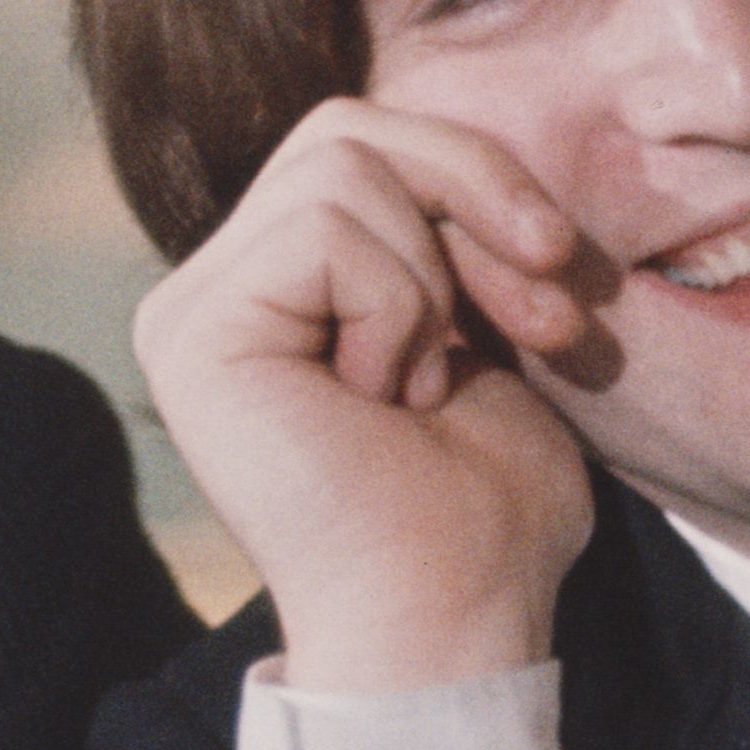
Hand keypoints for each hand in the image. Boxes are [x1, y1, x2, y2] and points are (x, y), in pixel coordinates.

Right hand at [131, 97, 603, 694]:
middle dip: (472, 197)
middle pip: (346, 126)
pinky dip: (392, 304)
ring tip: (429, 382)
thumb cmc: (482, 510)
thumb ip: (455, 235)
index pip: (366, 141)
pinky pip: (317, 227)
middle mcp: (216, 287)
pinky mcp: (190, 334)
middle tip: (543, 309)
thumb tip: (478, 145)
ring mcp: (191, 308)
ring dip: (430, 277)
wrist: (452, 622)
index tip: (559, 284)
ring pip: (338, 166)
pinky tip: (384, 396)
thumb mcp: (488, 332)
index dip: (480, 185)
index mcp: (278, 284)